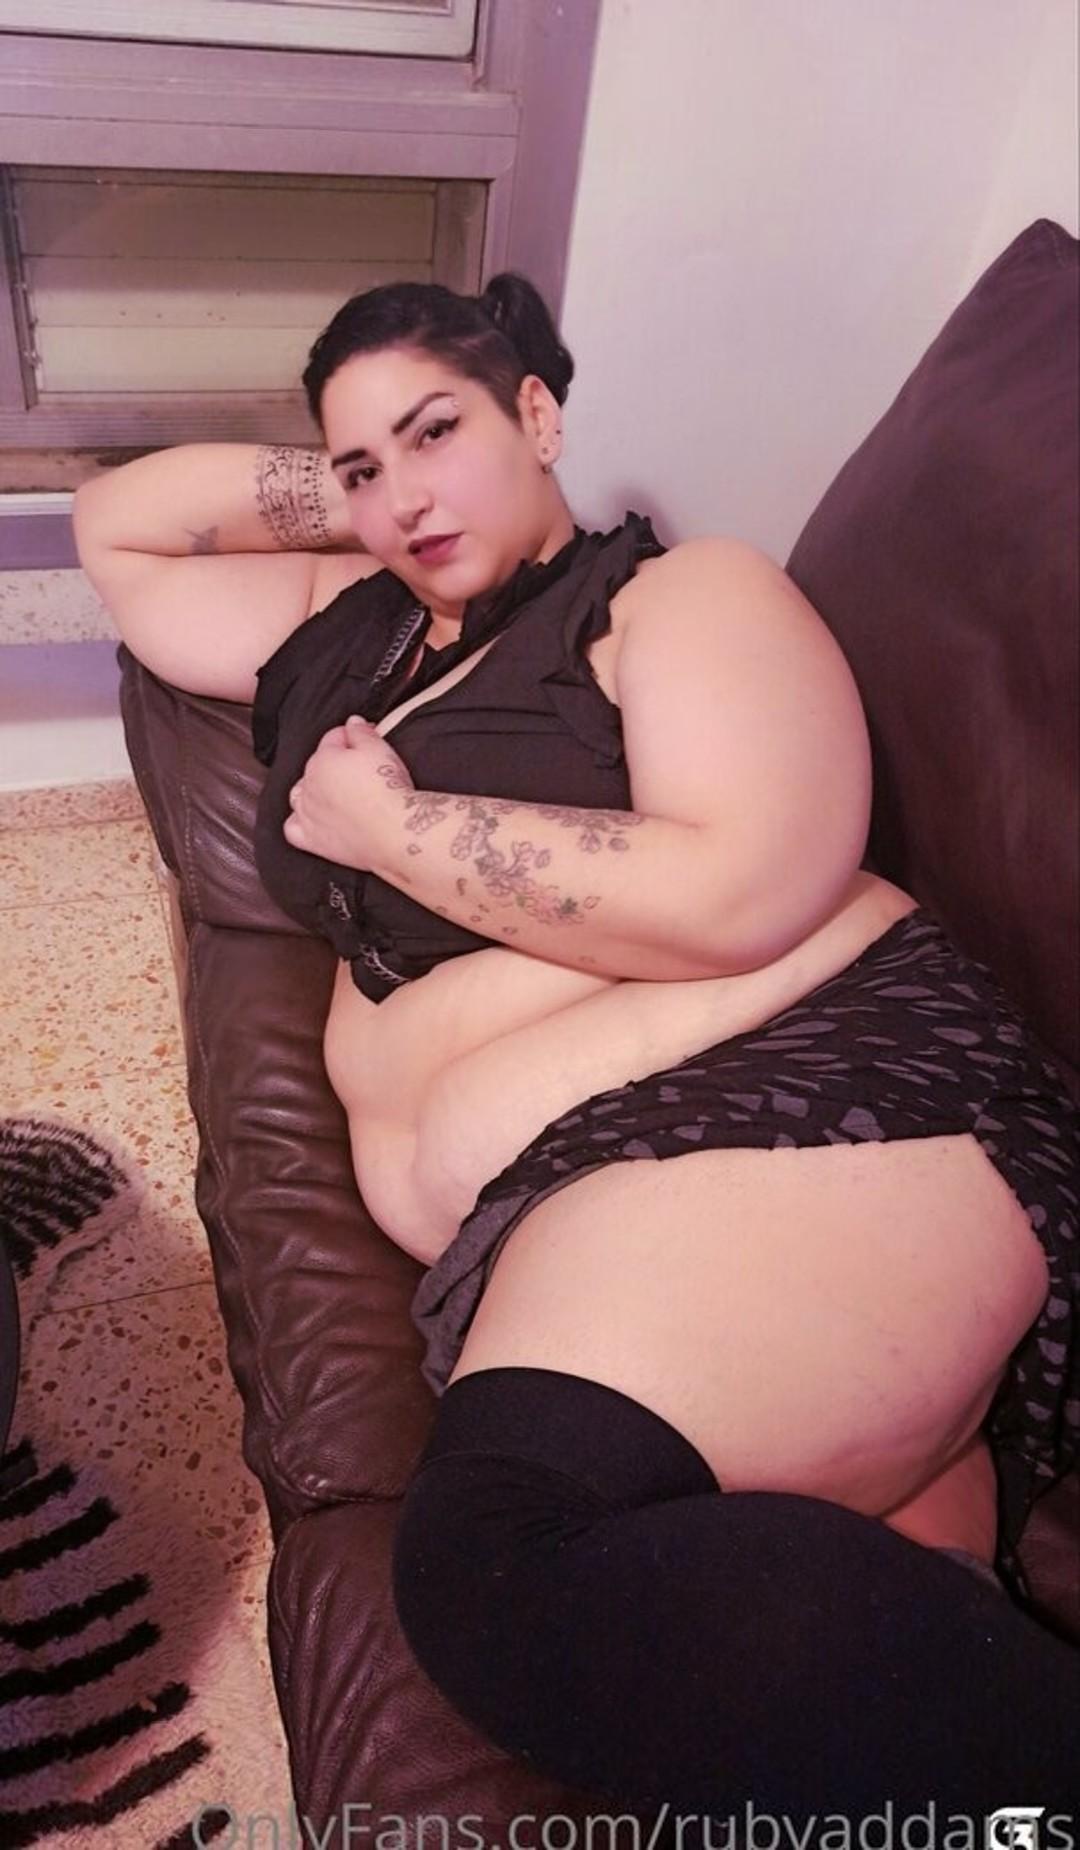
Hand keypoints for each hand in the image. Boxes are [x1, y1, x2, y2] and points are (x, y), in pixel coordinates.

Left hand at [283, 716, 414, 867]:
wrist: (394, 831)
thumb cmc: (388, 789)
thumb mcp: (380, 749)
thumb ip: (361, 732)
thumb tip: (352, 723)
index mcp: (323, 759)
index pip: (333, 739)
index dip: (352, 737)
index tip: (368, 741)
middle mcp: (309, 784)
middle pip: (317, 766)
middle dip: (335, 763)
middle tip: (362, 769)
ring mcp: (307, 813)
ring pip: (299, 795)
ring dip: (313, 790)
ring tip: (336, 794)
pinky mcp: (312, 840)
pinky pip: (292, 828)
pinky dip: (299, 822)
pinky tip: (314, 820)